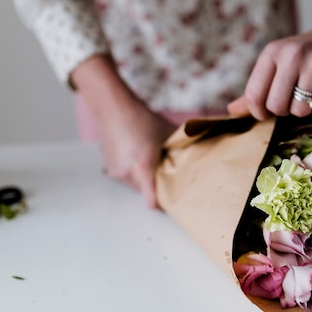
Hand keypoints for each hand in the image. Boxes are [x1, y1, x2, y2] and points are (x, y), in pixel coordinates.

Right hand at [72, 55, 176, 208]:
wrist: (113, 108)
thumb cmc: (141, 119)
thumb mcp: (167, 132)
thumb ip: (183, 145)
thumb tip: (201, 153)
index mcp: (143, 166)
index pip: (152, 201)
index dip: (165, 203)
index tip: (175, 199)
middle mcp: (127, 173)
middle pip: (147, 193)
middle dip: (158, 186)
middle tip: (169, 173)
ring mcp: (117, 173)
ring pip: (137, 186)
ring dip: (146, 179)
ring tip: (152, 162)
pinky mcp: (110, 169)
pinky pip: (128, 178)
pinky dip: (135, 173)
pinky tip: (139, 157)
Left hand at [227, 0, 311, 120]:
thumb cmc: (303, 54)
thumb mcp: (276, 63)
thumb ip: (255, 88)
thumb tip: (231, 111)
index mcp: (272, 52)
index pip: (253, 95)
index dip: (257, 112)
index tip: (265, 112)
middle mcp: (292, 55)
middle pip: (276, 106)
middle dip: (282, 110)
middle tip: (290, 99)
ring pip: (299, 110)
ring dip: (303, 108)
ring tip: (309, 92)